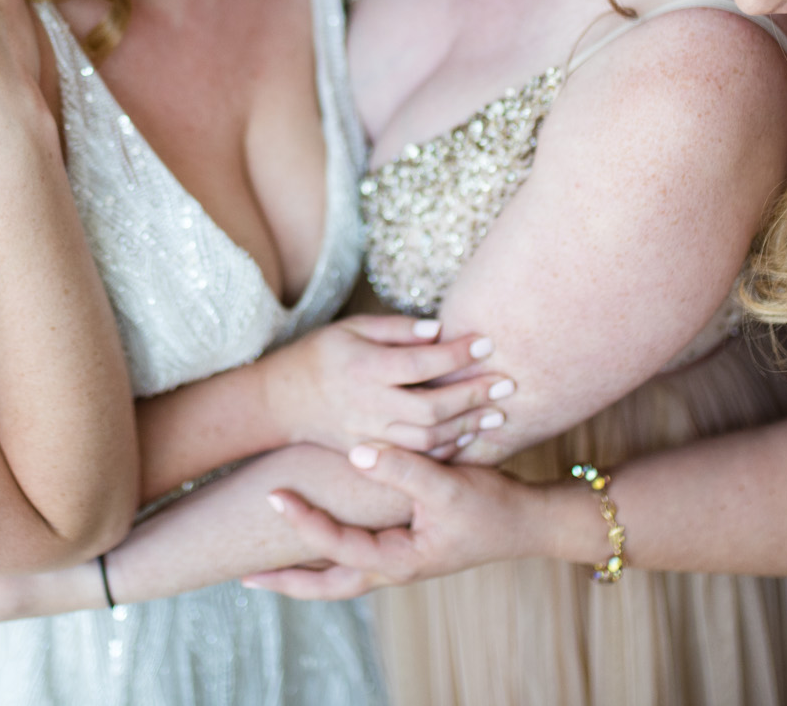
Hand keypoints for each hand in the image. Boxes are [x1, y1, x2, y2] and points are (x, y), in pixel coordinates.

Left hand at [240, 444, 547, 599]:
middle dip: (286, 582)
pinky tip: (315, 542)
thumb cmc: (493, 507)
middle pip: (326, 586)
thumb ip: (403, 468)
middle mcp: (392, 569)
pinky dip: (328, 556)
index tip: (273, 496)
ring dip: (303, 573)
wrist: (530, 522)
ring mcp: (398, 563)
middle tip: (243, 577)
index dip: (302, 521)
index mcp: (398, 561)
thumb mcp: (449, 486)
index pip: (335, 546)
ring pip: (339, 578)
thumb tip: (358, 450)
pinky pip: (354, 560)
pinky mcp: (405, 549)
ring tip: (265, 567)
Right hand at [262, 317, 513, 454]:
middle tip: (506, 382)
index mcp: (363, 367)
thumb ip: (397, 330)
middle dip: (473, 395)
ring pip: (426, 439)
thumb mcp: (352, 328)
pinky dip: (444, 449)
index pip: (421, 363)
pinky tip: (468, 436)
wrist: (280, 401)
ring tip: (497, 413)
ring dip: (466, 426)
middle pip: (431, 407)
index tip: (489, 341)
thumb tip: (440, 329)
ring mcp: (366, 434)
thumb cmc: (320, 354)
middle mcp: (366, 404)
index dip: (458, 354)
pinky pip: (413, 458)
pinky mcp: (368, 453)